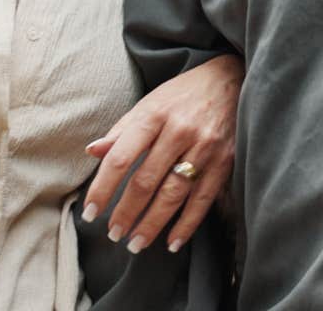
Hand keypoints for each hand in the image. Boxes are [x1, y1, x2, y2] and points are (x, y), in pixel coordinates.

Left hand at [80, 54, 241, 254]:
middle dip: (126, 213)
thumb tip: (92, 151)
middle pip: (146, 181)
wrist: (232, 78)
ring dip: (152, 224)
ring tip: (135, 244)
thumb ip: (122, 129)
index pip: (121, 158)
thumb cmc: (183, 93)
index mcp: (153, 115)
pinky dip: (186, 224)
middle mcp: (178, 131)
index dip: (103, 188)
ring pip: (173, 195)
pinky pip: (202, 199)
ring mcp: (204, 147)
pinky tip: (172, 242)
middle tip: (113, 234)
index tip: (90, 212)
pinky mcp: (225, 161)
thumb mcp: (150, 102)